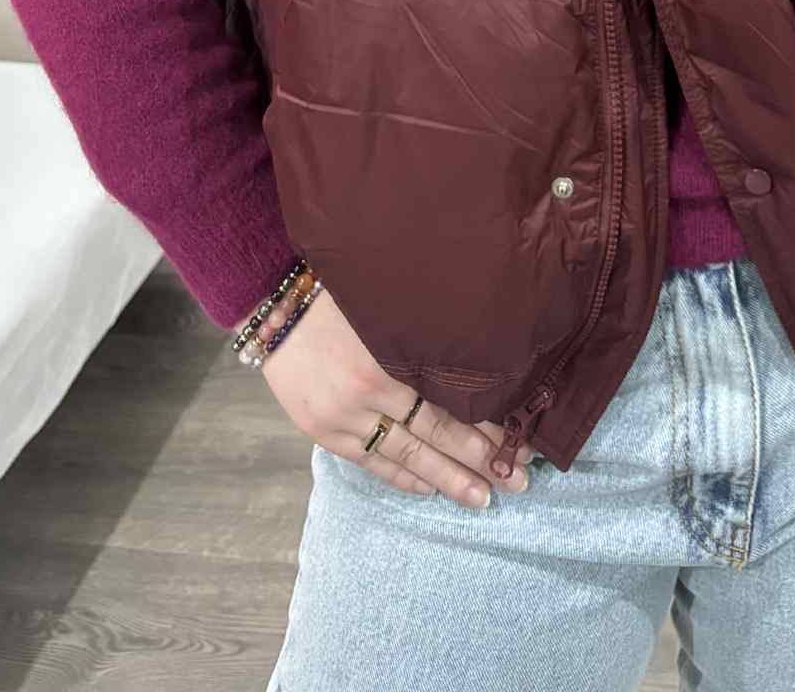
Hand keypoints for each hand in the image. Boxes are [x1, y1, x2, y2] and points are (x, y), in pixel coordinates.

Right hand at [256, 285, 536, 506]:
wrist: (275, 308)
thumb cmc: (339, 296)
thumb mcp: (388, 307)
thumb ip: (424, 337)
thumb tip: (474, 362)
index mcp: (391, 356)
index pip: (449, 403)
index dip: (485, 427)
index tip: (519, 442)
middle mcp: (370, 391)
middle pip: (434, 435)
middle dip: (479, 461)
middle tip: (518, 481)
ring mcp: (344, 417)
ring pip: (405, 456)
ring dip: (446, 479)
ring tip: (482, 498)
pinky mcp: (324, 432)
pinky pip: (370, 463)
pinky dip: (401, 477)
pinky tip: (428, 489)